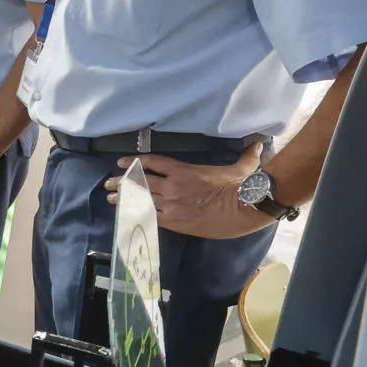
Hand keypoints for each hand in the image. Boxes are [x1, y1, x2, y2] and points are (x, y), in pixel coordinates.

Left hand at [106, 145, 269, 238]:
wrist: (244, 209)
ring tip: (111, 199)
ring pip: (141, 199)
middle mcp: (172, 186)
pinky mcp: (175, 222)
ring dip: (124, 199)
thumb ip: (245, 155)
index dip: (135, 162)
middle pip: (140, 182)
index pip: (153, 163)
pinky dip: (137, 214)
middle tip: (109, 184)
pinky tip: (127, 215)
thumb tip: (257, 144)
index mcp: (184, 170)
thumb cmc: (241, 186)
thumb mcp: (241, 166)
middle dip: (122, 182)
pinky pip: (150, 216)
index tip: (121, 162)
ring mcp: (172, 205)